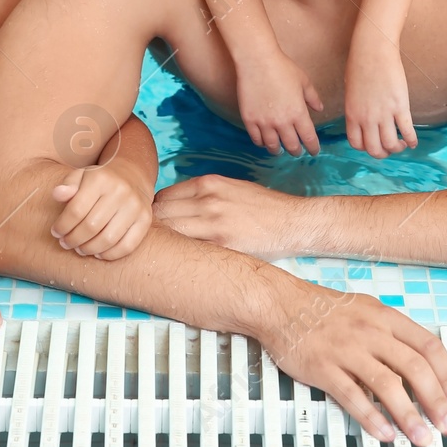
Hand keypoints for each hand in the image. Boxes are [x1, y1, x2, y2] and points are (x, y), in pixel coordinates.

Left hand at [51, 163, 152, 260]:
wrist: (132, 175)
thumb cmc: (99, 180)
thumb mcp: (81, 176)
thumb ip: (67, 185)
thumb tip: (58, 195)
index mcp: (100, 179)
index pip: (76, 210)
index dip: (62, 226)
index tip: (56, 232)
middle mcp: (120, 191)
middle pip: (91, 226)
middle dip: (73, 240)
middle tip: (66, 244)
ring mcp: (135, 206)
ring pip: (108, 239)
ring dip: (89, 249)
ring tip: (80, 249)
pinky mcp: (145, 220)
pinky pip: (127, 246)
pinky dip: (110, 254)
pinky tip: (98, 253)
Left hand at [153, 174, 304, 258]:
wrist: (292, 222)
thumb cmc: (264, 207)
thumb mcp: (232, 188)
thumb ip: (204, 194)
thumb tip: (176, 207)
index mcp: (208, 183)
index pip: (162, 197)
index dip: (156, 214)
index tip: (157, 227)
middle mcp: (207, 199)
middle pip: (159, 214)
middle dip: (154, 229)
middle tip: (156, 244)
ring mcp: (213, 222)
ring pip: (169, 231)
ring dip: (164, 243)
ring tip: (166, 255)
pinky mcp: (222, 244)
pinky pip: (188, 249)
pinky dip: (181, 254)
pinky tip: (183, 262)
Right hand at [236, 50, 323, 156]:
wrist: (257, 61)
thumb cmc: (283, 68)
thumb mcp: (303, 81)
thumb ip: (312, 97)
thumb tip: (320, 108)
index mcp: (298, 113)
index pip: (308, 138)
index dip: (313, 148)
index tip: (314, 151)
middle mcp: (282, 122)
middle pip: (291, 145)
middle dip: (296, 151)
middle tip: (297, 152)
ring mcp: (264, 122)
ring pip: (272, 146)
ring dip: (278, 150)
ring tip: (279, 150)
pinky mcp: (250, 119)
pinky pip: (256, 139)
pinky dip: (261, 143)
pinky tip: (264, 142)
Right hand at [263, 286, 446, 446]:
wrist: (280, 303)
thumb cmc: (322, 309)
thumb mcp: (366, 309)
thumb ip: (392, 334)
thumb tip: (419, 361)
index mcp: (385, 317)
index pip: (429, 346)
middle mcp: (370, 331)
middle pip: (414, 367)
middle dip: (436, 400)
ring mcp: (347, 349)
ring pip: (387, 384)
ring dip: (409, 414)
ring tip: (421, 436)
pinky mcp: (324, 367)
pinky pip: (352, 396)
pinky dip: (371, 417)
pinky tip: (384, 433)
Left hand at [344, 27, 415, 157]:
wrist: (373, 51)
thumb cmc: (359, 66)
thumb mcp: (351, 92)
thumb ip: (356, 109)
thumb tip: (364, 119)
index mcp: (352, 115)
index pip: (357, 144)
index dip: (366, 148)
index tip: (373, 144)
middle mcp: (367, 118)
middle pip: (375, 149)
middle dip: (383, 153)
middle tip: (389, 148)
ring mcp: (384, 114)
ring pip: (391, 144)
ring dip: (397, 148)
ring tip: (401, 144)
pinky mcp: (400, 107)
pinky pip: (407, 131)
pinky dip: (411, 140)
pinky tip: (413, 142)